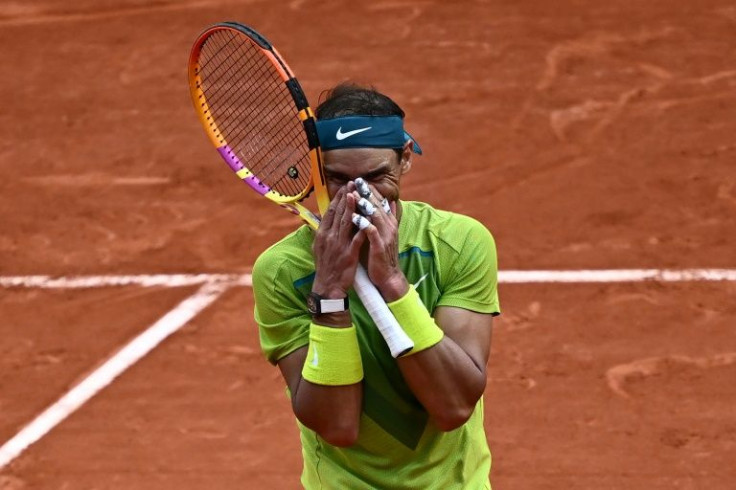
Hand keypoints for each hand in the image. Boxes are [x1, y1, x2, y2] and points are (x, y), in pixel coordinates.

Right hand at [312, 186, 365, 297]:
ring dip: (352, 208)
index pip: (330, 212)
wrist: (328, 286)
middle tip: (352, 184)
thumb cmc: (326, 266)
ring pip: (346, 223)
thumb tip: (322, 218)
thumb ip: (322, 231)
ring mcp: (339, 245)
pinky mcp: (349, 254)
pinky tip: (367, 219)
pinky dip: (361, 228)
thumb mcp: (319, 246)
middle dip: (345, 197)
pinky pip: (356, 239)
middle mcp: (329, 237)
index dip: (338, 198)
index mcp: (322, 234)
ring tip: (357, 195)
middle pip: (338, 214)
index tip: (345, 187)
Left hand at [351, 181, 408, 301]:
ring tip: (354, 194)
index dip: (370, 190)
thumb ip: (387, 217)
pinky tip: (354, 218)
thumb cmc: (382, 254)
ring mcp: (385, 236)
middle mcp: (389, 226)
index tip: (360, 180)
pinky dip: (364, 224)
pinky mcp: (379, 246)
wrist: (388, 276)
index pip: (380, 201)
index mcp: (389, 222)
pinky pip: (372, 232)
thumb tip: (391, 201)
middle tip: (357, 181)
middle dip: (367, 192)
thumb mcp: (385, 233)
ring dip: (365, 205)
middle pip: (378, 205)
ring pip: (375, 216)